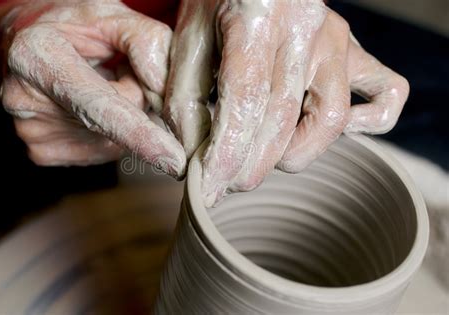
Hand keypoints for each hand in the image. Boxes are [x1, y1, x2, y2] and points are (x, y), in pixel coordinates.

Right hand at [0, 0, 184, 176]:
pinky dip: (108, 130)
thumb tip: (164, 92)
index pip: (99, 105)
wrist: (20, 42)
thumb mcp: (110, 13)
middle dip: (135, 98)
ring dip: (122, 114)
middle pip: (118, 123)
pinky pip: (102, 149)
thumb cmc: (69, 25)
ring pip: (114, 139)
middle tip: (115, 69)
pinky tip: (86, 105)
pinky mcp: (42, 152)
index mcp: (36, 56)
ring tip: (95, 83)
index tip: (171, 161)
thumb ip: (146, 41)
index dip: (139, 134)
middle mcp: (27, 101)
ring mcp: (33, 133)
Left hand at [164, 0, 408, 205]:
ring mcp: (335, 41)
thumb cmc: (219, 0)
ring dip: (296, 154)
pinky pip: (386, 93)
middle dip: (252, 166)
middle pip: (283, 119)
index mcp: (255, 18)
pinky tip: (321, 129)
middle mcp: (304, 29)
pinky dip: (368, 122)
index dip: (227, 153)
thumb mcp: (189, 38)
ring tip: (264, 156)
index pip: (245, 99)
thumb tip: (192, 156)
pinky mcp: (355, 50)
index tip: (210, 189)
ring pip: (331, 119)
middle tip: (228, 183)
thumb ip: (186, 97)